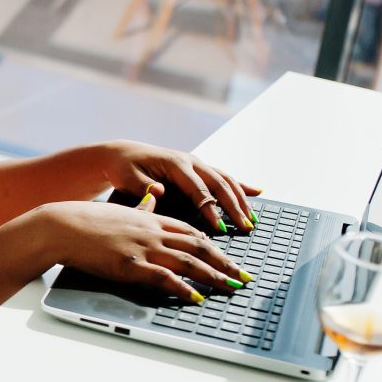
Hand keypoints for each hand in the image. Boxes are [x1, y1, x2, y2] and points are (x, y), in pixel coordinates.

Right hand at [47, 200, 249, 301]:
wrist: (62, 226)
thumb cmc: (86, 221)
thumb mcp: (119, 210)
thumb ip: (139, 208)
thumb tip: (151, 200)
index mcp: (151, 218)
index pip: (191, 230)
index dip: (214, 244)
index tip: (227, 257)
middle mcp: (153, 231)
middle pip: (199, 245)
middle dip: (225, 262)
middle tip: (243, 276)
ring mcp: (143, 248)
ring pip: (189, 260)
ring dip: (214, 275)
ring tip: (231, 287)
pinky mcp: (131, 264)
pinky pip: (165, 277)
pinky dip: (183, 288)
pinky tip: (196, 297)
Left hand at [99, 140, 260, 233]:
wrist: (123, 154)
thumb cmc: (124, 168)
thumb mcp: (127, 177)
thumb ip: (142, 186)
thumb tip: (158, 191)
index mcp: (175, 164)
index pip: (198, 189)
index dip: (210, 209)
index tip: (219, 228)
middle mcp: (191, 161)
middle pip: (219, 184)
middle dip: (234, 207)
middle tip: (246, 227)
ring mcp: (197, 163)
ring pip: (226, 180)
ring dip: (241, 199)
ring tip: (252, 219)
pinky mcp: (198, 168)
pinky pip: (223, 176)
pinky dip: (241, 185)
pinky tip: (258, 192)